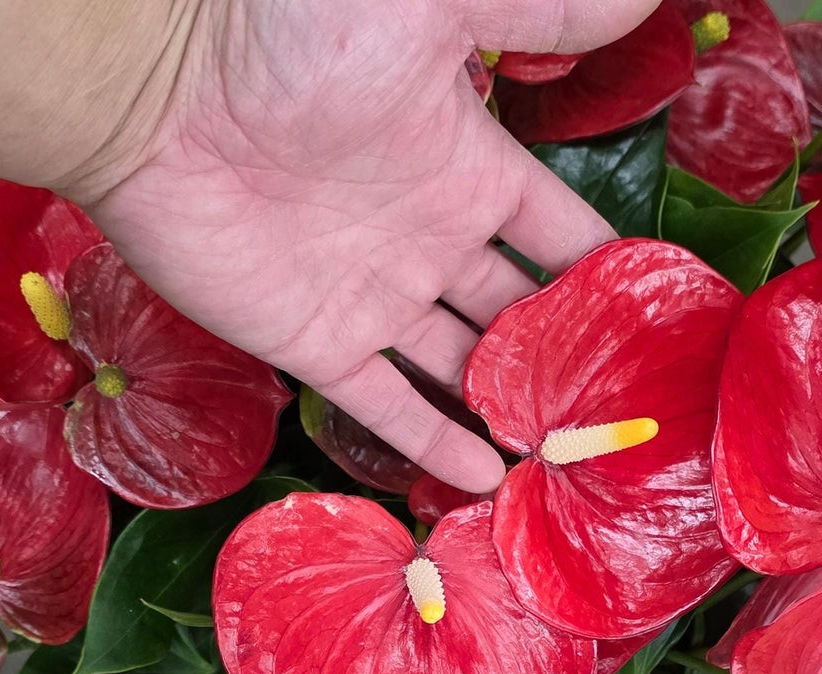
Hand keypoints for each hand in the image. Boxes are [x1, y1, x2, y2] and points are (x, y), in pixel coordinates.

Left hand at [81, 0, 660, 492]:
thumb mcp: (436, 7)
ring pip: (460, 365)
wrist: (159, 91)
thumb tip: (641, 6)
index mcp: (468, 165)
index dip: (610, 274)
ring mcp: (372, 293)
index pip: (562, 235)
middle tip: (625, 416)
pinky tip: (486, 478)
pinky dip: (433, 442)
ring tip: (570, 461)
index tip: (662, 325)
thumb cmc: (294, 40)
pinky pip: (386, 403)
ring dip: (510, 408)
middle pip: (517, 312)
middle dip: (567, 358)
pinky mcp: (312, 339)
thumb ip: (537, 10)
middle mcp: (430, 236)